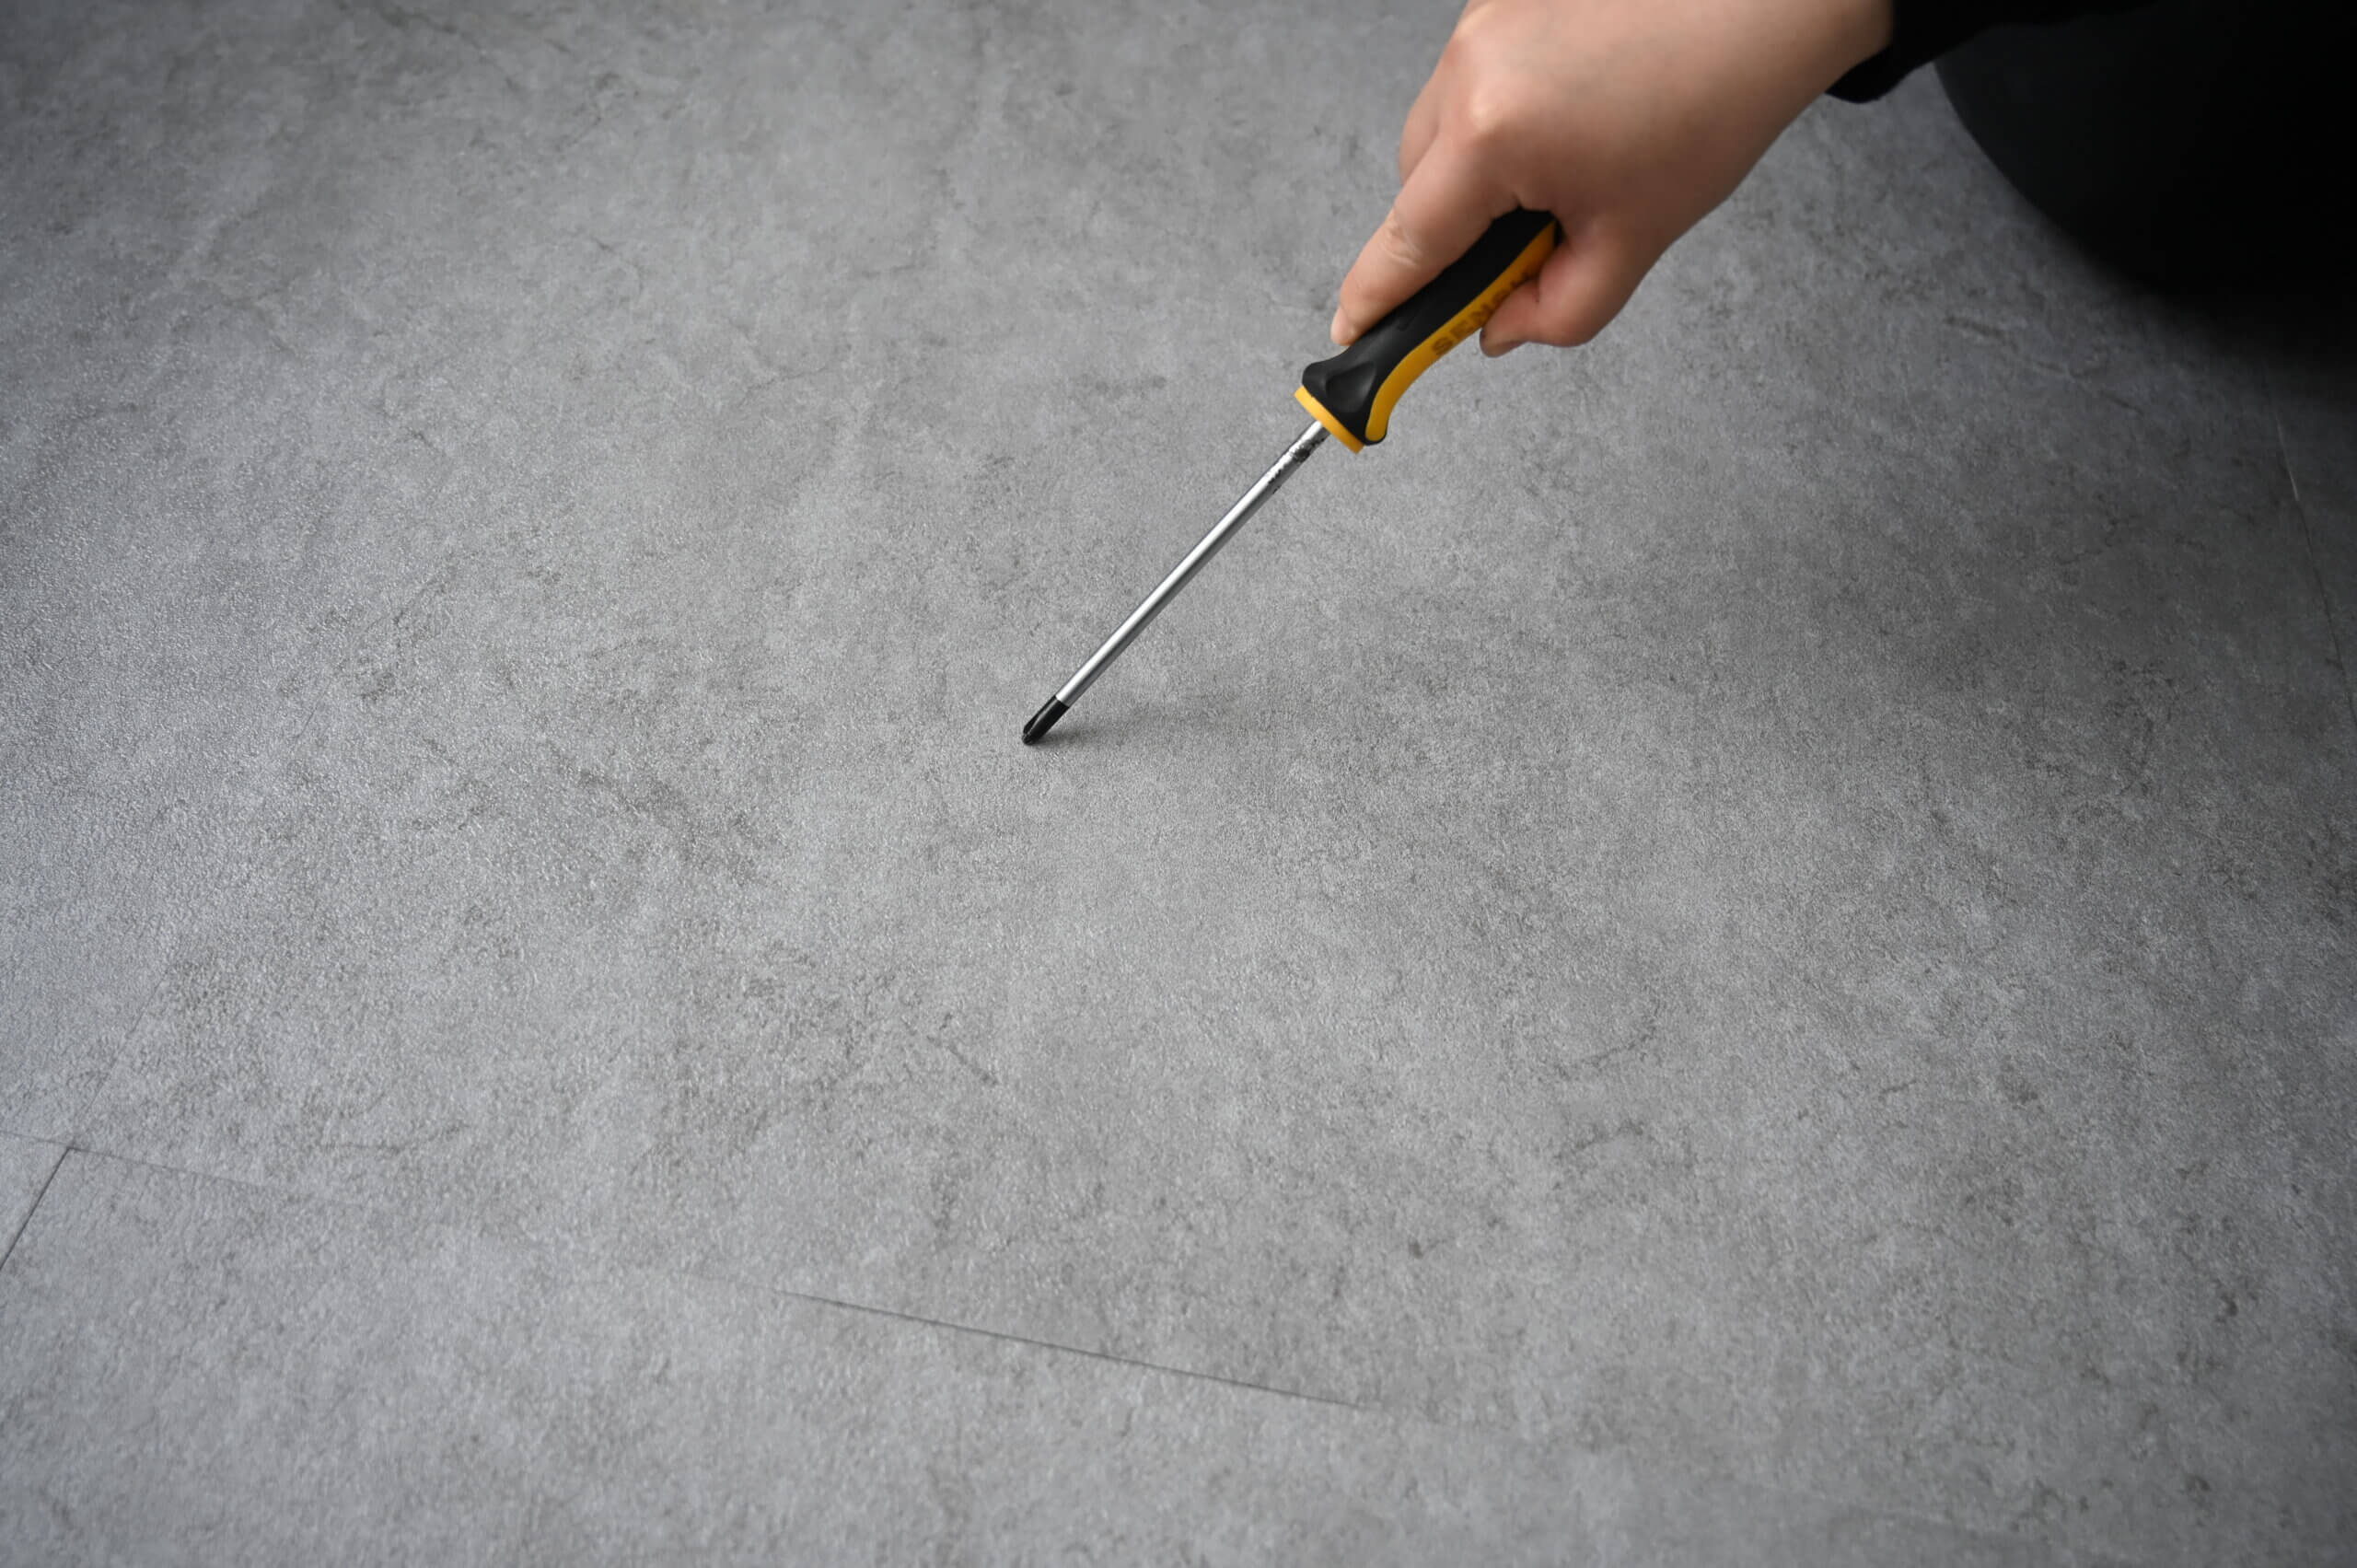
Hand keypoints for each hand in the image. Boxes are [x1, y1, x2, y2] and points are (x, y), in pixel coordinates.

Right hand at [1331, 0, 1893, 354]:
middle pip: (1416, 187)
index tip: (1352, 336)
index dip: (1377, 301)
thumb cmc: (1717, 95)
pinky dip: (1502, 114)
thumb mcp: (1635, 237)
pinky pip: (1470, 81)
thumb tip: (1497, 329)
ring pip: (1440, 132)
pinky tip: (1571, 113)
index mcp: (1492, 136)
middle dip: (1456, 232)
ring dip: (1479, 170)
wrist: (1767, 1)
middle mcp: (1467, 69)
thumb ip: (1556, 309)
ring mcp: (1476, 24)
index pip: (1408, 244)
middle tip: (1532, 247)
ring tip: (1571, 163)